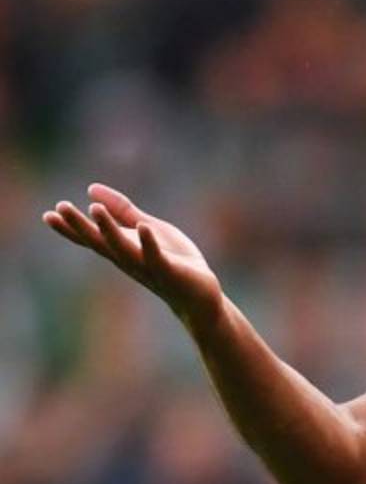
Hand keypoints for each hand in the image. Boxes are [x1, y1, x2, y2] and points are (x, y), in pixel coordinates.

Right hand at [43, 183, 222, 325]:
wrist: (199, 294)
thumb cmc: (172, 260)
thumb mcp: (146, 228)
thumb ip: (122, 210)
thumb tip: (91, 189)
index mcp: (122, 249)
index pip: (91, 238)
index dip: (71, 228)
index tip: (49, 214)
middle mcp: (129, 260)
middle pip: (100, 242)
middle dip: (80, 226)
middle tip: (60, 207)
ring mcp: (148, 267)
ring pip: (123, 248)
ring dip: (109, 229)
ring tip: (94, 208)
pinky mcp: (169, 271)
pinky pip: (156, 257)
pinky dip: (149, 243)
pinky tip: (143, 226)